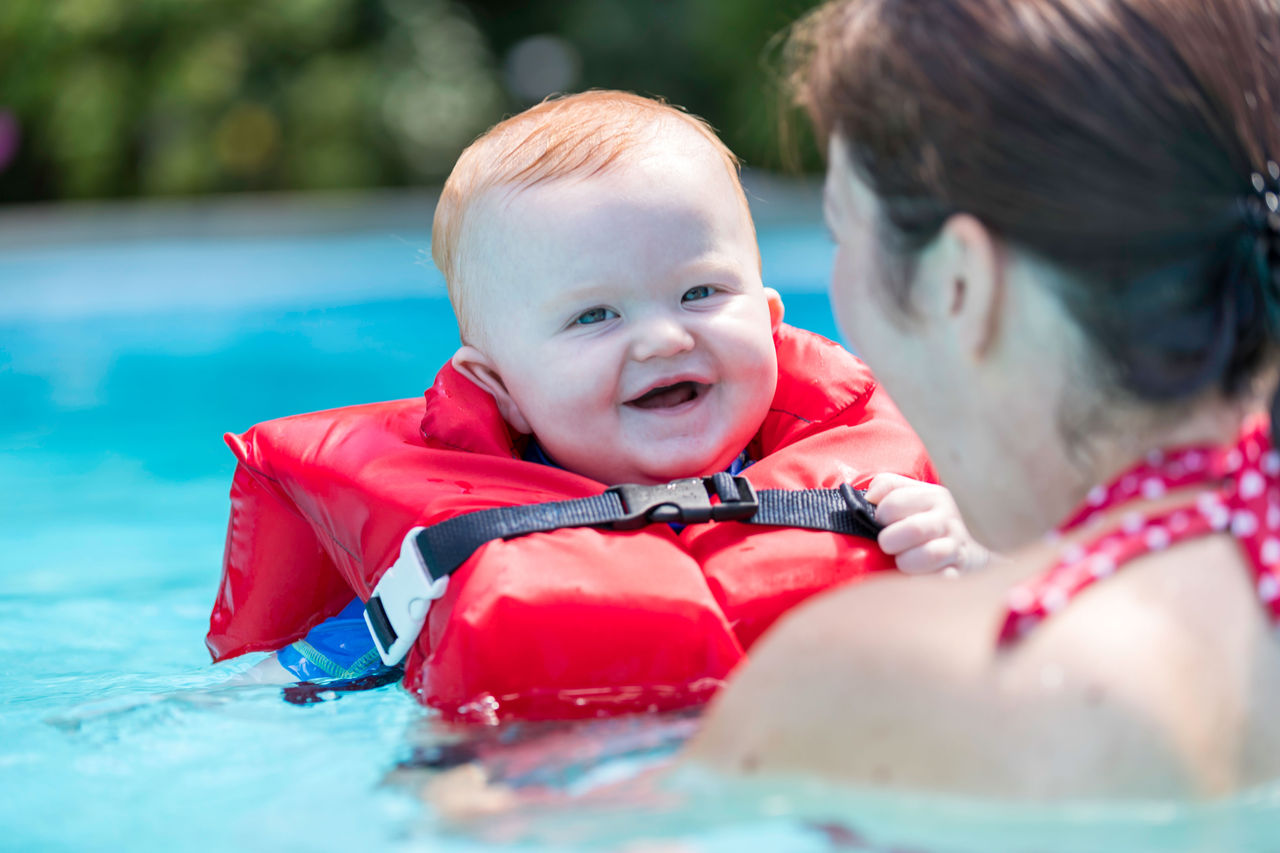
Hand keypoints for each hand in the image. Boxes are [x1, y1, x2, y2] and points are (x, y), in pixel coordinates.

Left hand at [865, 473, 994, 573]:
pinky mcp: (958, 574)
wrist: (965, 550)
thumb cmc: (927, 521)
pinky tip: (914, 577)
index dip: (879, 515)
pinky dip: (922, 581)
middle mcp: (947, 520)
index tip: (880, 523)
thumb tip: (869, 497)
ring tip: (901, 561)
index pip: (894, 501)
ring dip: (907, 562)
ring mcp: (955, 548)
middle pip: (914, 529)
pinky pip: (940, 580)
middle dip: (890, 540)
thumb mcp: (911, 495)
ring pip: (930, 555)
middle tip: (887, 545)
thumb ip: (887, 486)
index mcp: (934, 496)